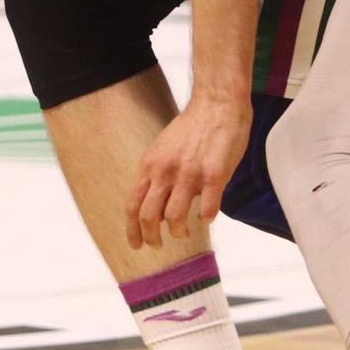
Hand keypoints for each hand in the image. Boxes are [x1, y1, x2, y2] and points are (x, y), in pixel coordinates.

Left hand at [126, 98, 249, 249]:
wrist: (216, 104)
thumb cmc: (192, 128)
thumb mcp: (162, 150)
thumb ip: (157, 176)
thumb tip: (156, 205)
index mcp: (150, 166)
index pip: (132, 205)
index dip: (132, 230)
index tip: (136, 244)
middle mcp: (166, 172)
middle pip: (149, 217)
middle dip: (152, 238)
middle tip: (158, 245)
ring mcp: (190, 174)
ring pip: (176, 218)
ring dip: (179, 232)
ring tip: (183, 232)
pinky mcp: (214, 175)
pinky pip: (208, 209)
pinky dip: (206, 218)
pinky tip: (207, 216)